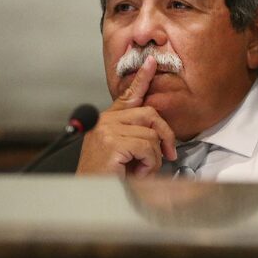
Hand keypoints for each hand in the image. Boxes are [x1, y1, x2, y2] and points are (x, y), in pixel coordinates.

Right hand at [76, 56, 176, 176]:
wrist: (88, 195)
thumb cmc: (106, 177)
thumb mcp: (124, 152)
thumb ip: (137, 137)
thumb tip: (161, 135)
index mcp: (109, 120)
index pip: (129, 94)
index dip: (142, 78)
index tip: (152, 63)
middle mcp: (106, 120)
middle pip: (150, 114)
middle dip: (165, 135)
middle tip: (169, 154)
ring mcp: (108, 130)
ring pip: (151, 135)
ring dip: (153, 158)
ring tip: (140, 170)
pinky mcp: (111, 142)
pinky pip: (146, 147)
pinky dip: (149, 164)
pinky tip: (137, 172)